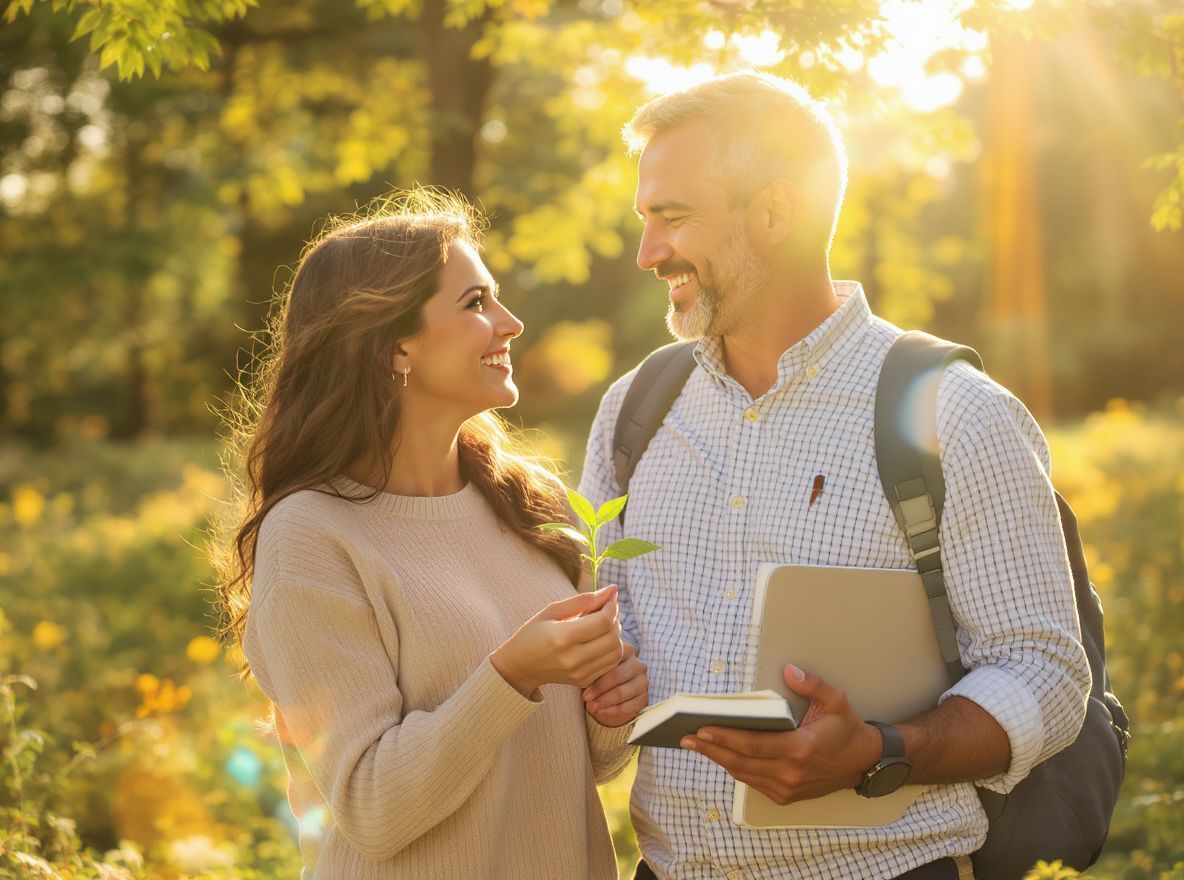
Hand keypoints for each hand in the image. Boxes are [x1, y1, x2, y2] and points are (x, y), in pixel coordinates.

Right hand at [491, 586, 623, 697]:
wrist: (520, 666)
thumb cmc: (533, 633)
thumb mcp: (552, 610)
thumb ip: (583, 600)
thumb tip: (612, 590)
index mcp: (562, 637)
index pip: (603, 622)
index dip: (611, 607)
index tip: (609, 598)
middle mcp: (572, 658)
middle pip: (612, 638)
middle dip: (615, 620)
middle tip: (606, 611)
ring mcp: (579, 673)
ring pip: (616, 653)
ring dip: (616, 636)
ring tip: (603, 625)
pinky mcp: (583, 681)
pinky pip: (610, 664)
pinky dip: (611, 650)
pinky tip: (600, 640)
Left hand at [583, 642, 647, 726]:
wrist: (611, 693)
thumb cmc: (600, 676)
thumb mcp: (596, 669)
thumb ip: (592, 667)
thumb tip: (580, 674)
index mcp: (626, 650)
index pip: (613, 657)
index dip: (597, 670)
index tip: (581, 681)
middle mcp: (638, 664)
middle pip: (618, 675)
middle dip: (599, 688)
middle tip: (585, 697)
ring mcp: (643, 682)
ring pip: (623, 692)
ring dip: (604, 701)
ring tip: (591, 707)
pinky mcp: (644, 698)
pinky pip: (628, 706)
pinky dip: (612, 711)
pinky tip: (601, 712)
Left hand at [679, 665, 881, 804]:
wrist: (863, 762)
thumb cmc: (847, 730)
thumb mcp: (835, 701)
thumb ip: (812, 685)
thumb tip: (789, 671)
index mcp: (800, 749)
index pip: (753, 745)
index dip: (725, 738)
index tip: (702, 729)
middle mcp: (791, 773)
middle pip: (741, 762)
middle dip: (711, 749)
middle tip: (686, 739)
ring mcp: (787, 787)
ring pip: (744, 774)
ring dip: (719, 759)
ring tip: (696, 745)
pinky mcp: (786, 795)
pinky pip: (753, 781)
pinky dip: (735, 768)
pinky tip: (721, 755)